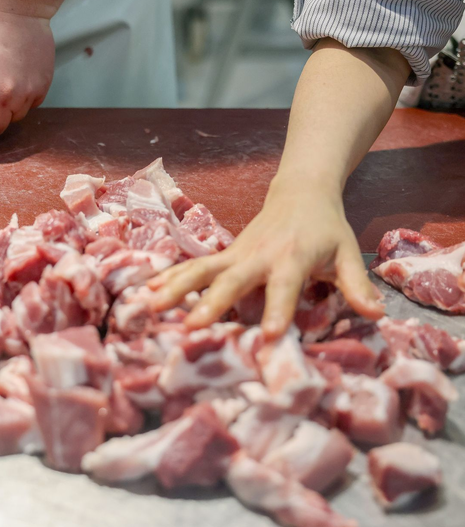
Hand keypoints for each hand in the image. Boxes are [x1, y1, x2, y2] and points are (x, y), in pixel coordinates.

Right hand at [148, 182, 383, 337]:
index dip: (277, 309)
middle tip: (193, 325)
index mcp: (291, 257)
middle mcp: (258, 255)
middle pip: (231, 279)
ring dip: (176, 287)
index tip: (269, 334)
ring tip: (152, 306)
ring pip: (201, 270)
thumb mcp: (346, 253)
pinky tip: (148, 292)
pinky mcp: (223, 253)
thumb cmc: (325, 227)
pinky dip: (170, 277)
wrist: (300, 191)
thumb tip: (378, 314)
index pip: (284, 286)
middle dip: (212, 303)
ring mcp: (235, 253)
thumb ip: (357, 285)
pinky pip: (194, 266)